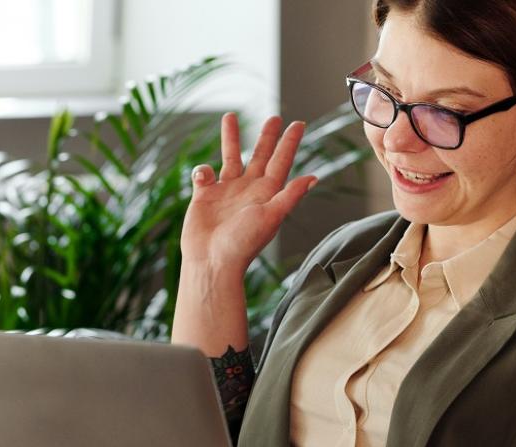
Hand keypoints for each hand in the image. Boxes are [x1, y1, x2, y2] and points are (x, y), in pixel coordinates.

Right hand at [181, 113, 317, 272]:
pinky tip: (203, 177)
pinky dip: (202, 170)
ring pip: (230, 158)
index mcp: (267, 193)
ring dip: (231, 139)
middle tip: (275, 117)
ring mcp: (226, 192)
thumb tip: (313, 177)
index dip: (290, 143)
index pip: (281, 162)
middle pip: (260, 156)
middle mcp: (248, 190)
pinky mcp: (204, 196)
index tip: (298, 123)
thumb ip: (290, 195)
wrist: (212, 261)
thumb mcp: (271, 217)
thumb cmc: (243, 243)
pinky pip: (203, 175)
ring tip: (230, 117)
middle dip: (267, 137)